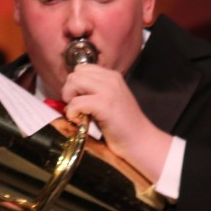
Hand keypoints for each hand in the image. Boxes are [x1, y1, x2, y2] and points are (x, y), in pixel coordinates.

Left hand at [61, 63, 171, 181]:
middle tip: (76, 108)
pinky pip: (76, 102)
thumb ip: (95, 91)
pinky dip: (73, 113)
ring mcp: (108, 91)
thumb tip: (70, 92)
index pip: (82, 68)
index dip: (74, 84)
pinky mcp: (104, 105)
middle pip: (75, 74)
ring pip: (74, 82)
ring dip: (70, 100)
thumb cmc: (123, 126)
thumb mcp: (110, 100)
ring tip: (78, 113)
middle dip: (69, 91)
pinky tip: (80, 122)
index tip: (78, 100)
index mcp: (112, 76)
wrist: (141, 141)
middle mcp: (111, 79)